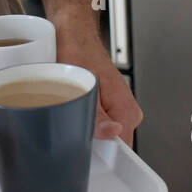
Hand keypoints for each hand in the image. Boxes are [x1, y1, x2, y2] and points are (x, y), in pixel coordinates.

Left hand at [53, 20, 142, 146]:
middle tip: (66, 134)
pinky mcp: (105, 108)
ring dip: (82, 134)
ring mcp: (116, 111)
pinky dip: (81, 124)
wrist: (73, 33)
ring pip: (101, 138)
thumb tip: (111, 132)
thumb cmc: (77, 51)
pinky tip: (67, 115)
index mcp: (126, 110)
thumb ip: (97, 113)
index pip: (123, 150)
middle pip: (111, 148)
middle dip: (89, 146)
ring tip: (65, 119)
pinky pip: (96, 126)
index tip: (81, 157)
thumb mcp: (83, 83)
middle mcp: (125, 112)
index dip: (102, 158)